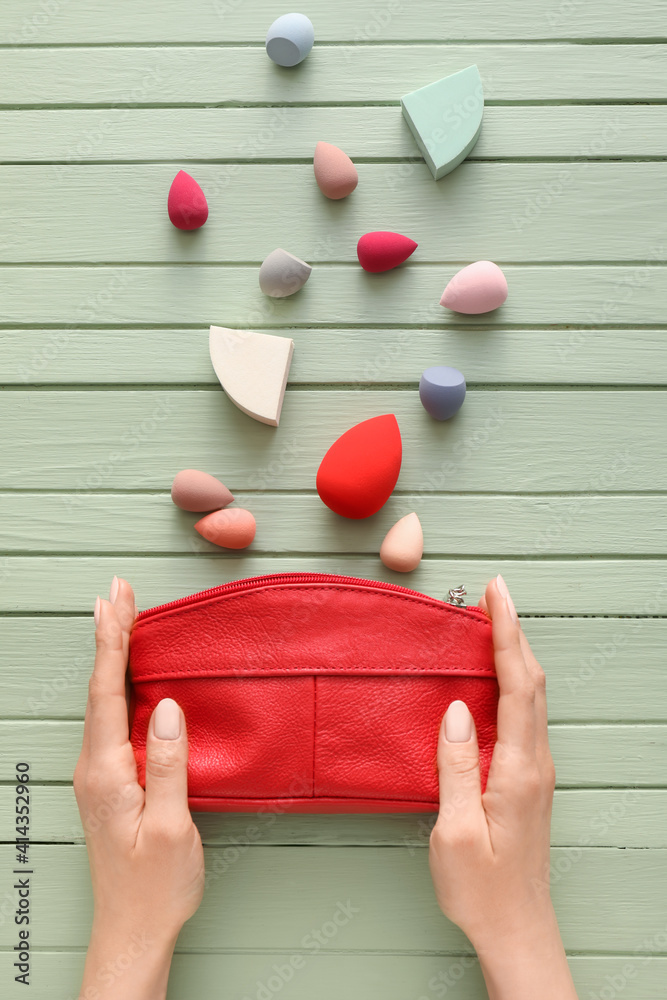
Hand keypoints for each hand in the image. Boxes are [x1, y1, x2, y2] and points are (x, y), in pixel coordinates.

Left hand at [73, 577, 204, 999]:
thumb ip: (168, 764)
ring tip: (120, 617)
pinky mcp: (109, 782)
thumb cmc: (155, 885)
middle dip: (109, 635)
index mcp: (106, 772)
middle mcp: (94, 767)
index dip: (112, 643)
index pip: (107, 693)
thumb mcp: (171, 826)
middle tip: (118, 591)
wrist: (133, 930)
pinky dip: (118, 684)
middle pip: (100, 688)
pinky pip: (111, 719)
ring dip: (111, 655)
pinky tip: (127, 675)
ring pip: (103, 701)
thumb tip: (169, 707)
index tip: (116, 602)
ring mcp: (99, 774)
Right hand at [429, 575, 577, 999]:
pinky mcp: (529, 780)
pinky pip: (525, 715)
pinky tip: (497, 678)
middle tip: (495, 592)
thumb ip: (456, 766)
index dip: (507, 634)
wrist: (517, 930)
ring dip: (516, 653)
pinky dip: (514, 681)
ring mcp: (536, 771)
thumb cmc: (482, 889)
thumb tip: (455, 709)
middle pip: (532, 681)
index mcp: (518, 769)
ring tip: (494, 622)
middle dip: (514, 630)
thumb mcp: (455, 832)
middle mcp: (536, 763)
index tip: (496, 595)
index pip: (517, 686)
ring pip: (532, 696)